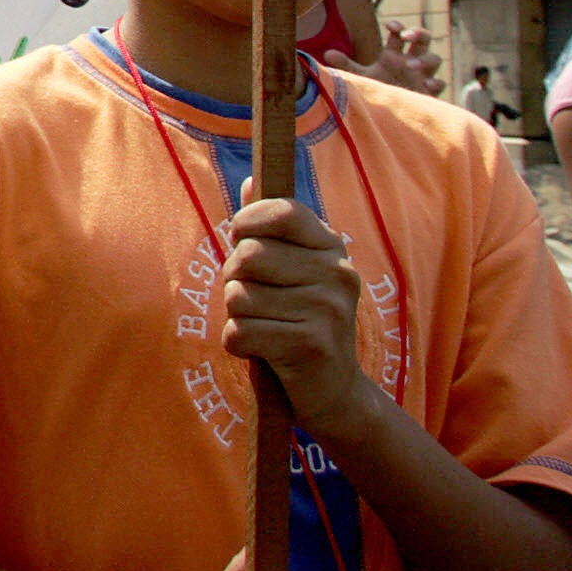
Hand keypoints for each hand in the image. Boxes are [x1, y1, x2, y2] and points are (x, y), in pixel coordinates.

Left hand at [222, 189, 367, 435]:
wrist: (335, 390)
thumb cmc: (300, 319)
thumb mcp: (293, 270)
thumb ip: (270, 228)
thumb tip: (250, 180)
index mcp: (331, 247)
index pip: (280, 211)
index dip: (247, 224)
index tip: (243, 240)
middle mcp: (336, 273)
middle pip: (246, 257)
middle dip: (235, 280)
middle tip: (257, 300)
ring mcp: (327, 309)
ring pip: (237, 297)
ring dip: (238, 316)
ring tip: (265, 326)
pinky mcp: (310, 346)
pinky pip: (239, 333)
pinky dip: (239, 344)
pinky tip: (263, 351)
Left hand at [325, 20, 442, 96]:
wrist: (389, 115)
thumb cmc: (377, 89)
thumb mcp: (362, 77)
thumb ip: (347, 65)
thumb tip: (327, 54)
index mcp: (394, 54)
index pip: (400, 33)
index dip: (398, 26)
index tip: (390, 25)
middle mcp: (410, 61)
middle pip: (424, 40)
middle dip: (418, 33)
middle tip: (407, 36)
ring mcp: (422, 75)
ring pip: (435, 59)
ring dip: (424, 59)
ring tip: (410, 65)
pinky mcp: (429, 92)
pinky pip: (439, 84)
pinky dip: (435, 82)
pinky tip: (427, 84)